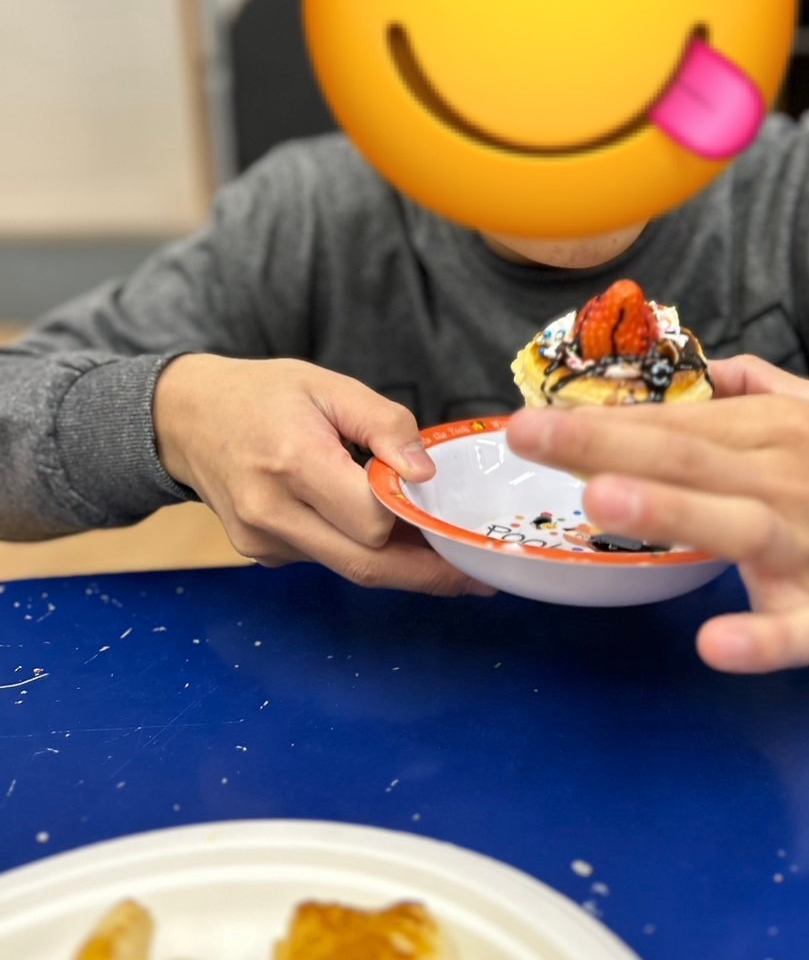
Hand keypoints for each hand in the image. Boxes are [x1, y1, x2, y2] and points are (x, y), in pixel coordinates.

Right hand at [154, 354, 491, 596]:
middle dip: (425, 573)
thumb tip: (423, 472)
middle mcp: (272, 513)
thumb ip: (383, 424)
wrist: (184, 418)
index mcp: (293, 463)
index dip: (414, 518)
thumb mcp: (328, 385)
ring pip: (348, 567)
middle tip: (474, 575)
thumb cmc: (261, 394)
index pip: (371, 518)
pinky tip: (377, 527)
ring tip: (438, 547)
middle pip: (366, 565)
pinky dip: (358, 549)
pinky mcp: (261, 553)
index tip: (453, 515)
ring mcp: (262, 541)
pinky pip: (325, 558)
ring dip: (395, 561)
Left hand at [506, 356, 808, 672]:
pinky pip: (796, 632)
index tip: (528, 418)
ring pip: (732, 524)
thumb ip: (756, 385)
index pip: (674, 421)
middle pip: (687, 458)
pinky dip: (761, 640)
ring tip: (600, 498)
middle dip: (601, 446)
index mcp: (778, 429)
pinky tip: (715, 645)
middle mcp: (787, 480)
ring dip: (668, 508)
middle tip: (526, 439)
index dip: (597, 420)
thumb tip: (698, 368)